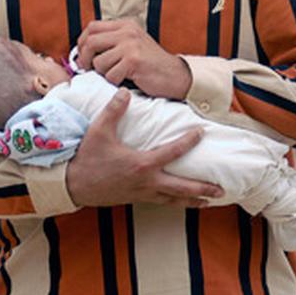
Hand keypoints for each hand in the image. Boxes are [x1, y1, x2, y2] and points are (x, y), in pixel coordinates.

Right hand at [66, 89, 223, 206]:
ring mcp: (142, 194)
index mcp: (142, 164)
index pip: (173, 152)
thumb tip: (124, 92)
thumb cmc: (87, 158)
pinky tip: (177, 201)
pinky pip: (160, 202)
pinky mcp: (134, 199)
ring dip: (192, 201)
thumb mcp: (99, 131)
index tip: (202, 133)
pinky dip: (173, 202)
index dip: (189, 141)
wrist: (73, 185)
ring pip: (173, 200)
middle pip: (182, 188)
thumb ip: (113, 111)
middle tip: (221, 190)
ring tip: (208, 202)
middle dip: (203, 189)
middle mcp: (147, 182)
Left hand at [77, 19, 191, 99]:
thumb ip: (111, 42)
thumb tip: (81, 50)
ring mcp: (130, 46)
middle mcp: (127, 32)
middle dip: (85, 59)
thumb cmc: (150, 64)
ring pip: (99, 62)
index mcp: (125, 25)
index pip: (92, 27)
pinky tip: (125, 80)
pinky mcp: (134, 61)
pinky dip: (114, 82)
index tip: (83, 56)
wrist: (176, 75)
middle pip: (90, 42)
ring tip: (116, 75)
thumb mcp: (131, 44)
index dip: (82, 43)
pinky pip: (110, 75)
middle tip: (89, 70)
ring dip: (103, 73)